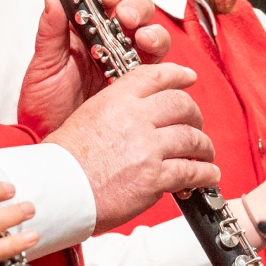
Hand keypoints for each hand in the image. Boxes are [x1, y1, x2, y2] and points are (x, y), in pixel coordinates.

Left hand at [14, 0, 174, 140]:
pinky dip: (163, 63)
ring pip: (152, 37)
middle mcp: (109, 45)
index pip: (102, 2)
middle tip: (128, 18)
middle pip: (135, 14)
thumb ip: (50, 33)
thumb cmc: (44, 108)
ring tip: (145, 40)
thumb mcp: (43, 68)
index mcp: (84, 33)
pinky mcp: (141, 88)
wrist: (55, 147)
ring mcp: (127, 65)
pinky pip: (160, 71)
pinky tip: (154, 62)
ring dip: (153, 33)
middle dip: (136, 9)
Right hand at [46, 64, 218, 227]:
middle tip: (196, 124)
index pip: (156, 76)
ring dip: (203, 147)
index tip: (188, 78)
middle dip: (195, 115)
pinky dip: (205, 174)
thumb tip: (136, 114)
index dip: (178, 75)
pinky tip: (208, 175)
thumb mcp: (85, 117)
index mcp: (116, 100)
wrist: (57, 191)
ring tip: (205, 154)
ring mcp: (147, 148)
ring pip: (192, 138)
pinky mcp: (154, 177)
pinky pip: (191, 172)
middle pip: (182, 105)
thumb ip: (115, 110)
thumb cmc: (64, 161)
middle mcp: (135, 119)